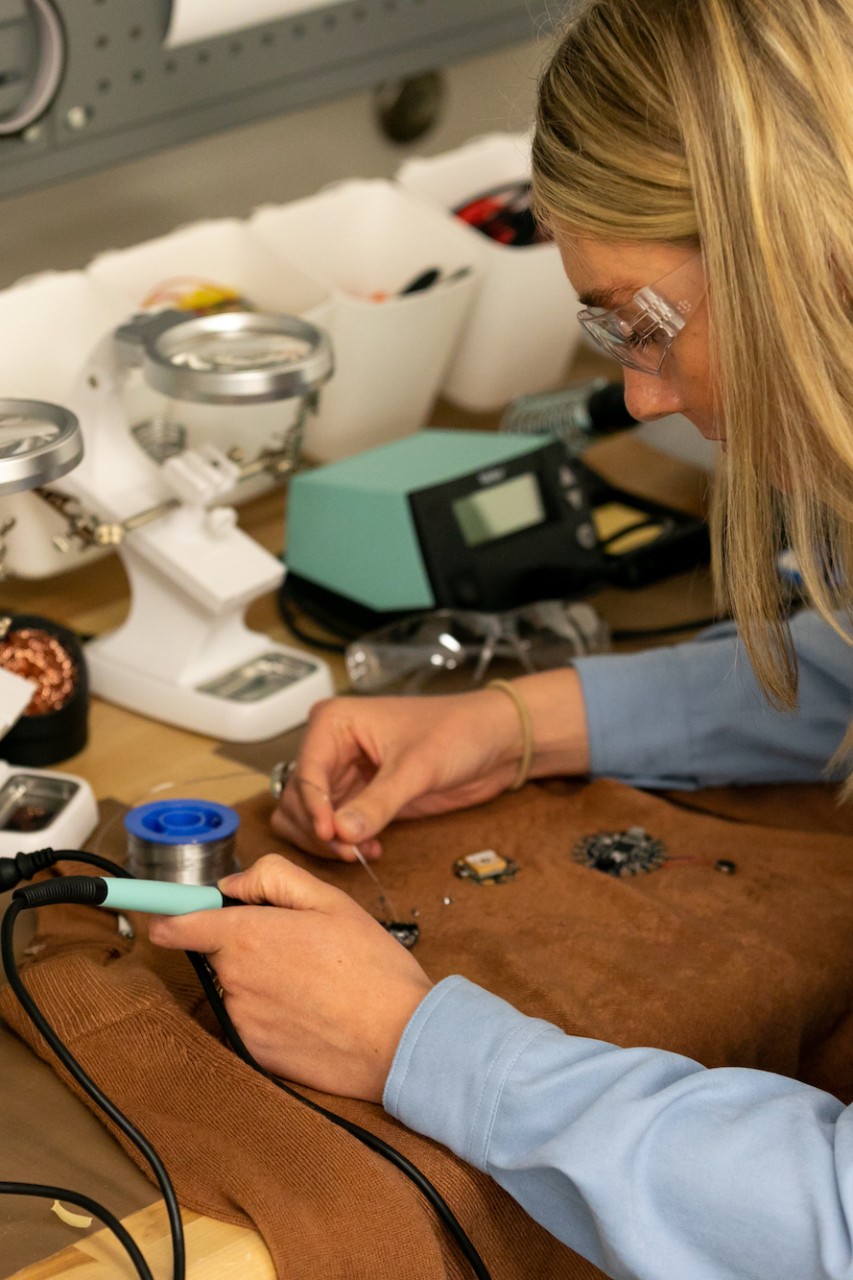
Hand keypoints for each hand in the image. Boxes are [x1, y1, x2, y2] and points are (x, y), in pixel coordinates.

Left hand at [148, 854, 432, 1101]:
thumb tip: (233, 885)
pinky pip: (250, 1020)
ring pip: (236, 986)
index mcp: (248, 936)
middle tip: (299, 944)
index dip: (168, 914)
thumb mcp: (331, 900)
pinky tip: (311, 1009)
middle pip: (218, 952)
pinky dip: (272, 1012)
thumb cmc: (372, 967)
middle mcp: (235, 980)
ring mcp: (242, 1020)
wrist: (400, 1039)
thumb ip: (274, 878)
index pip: (180, 924)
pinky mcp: (254, 1053)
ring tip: (314, 980)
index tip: (159, 914)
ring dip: (260, 979)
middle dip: (245, 943)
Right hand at [274, 671, 589, 861]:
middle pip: (297, 799)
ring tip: (360, 852)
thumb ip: (378, 803)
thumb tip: (341, 833)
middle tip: (349, 850)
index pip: (305, 773)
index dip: (314, 808)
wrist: (494, 742)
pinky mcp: (360, 796)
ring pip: (309, 817)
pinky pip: (334, 827)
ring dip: (328, 841)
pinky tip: (370, 849)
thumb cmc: (458, 733)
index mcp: (333, 722)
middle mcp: (330, 746)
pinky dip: (343, 843)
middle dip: (319, 829)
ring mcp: (343, 773)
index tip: (331, 836)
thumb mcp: (417, 768)